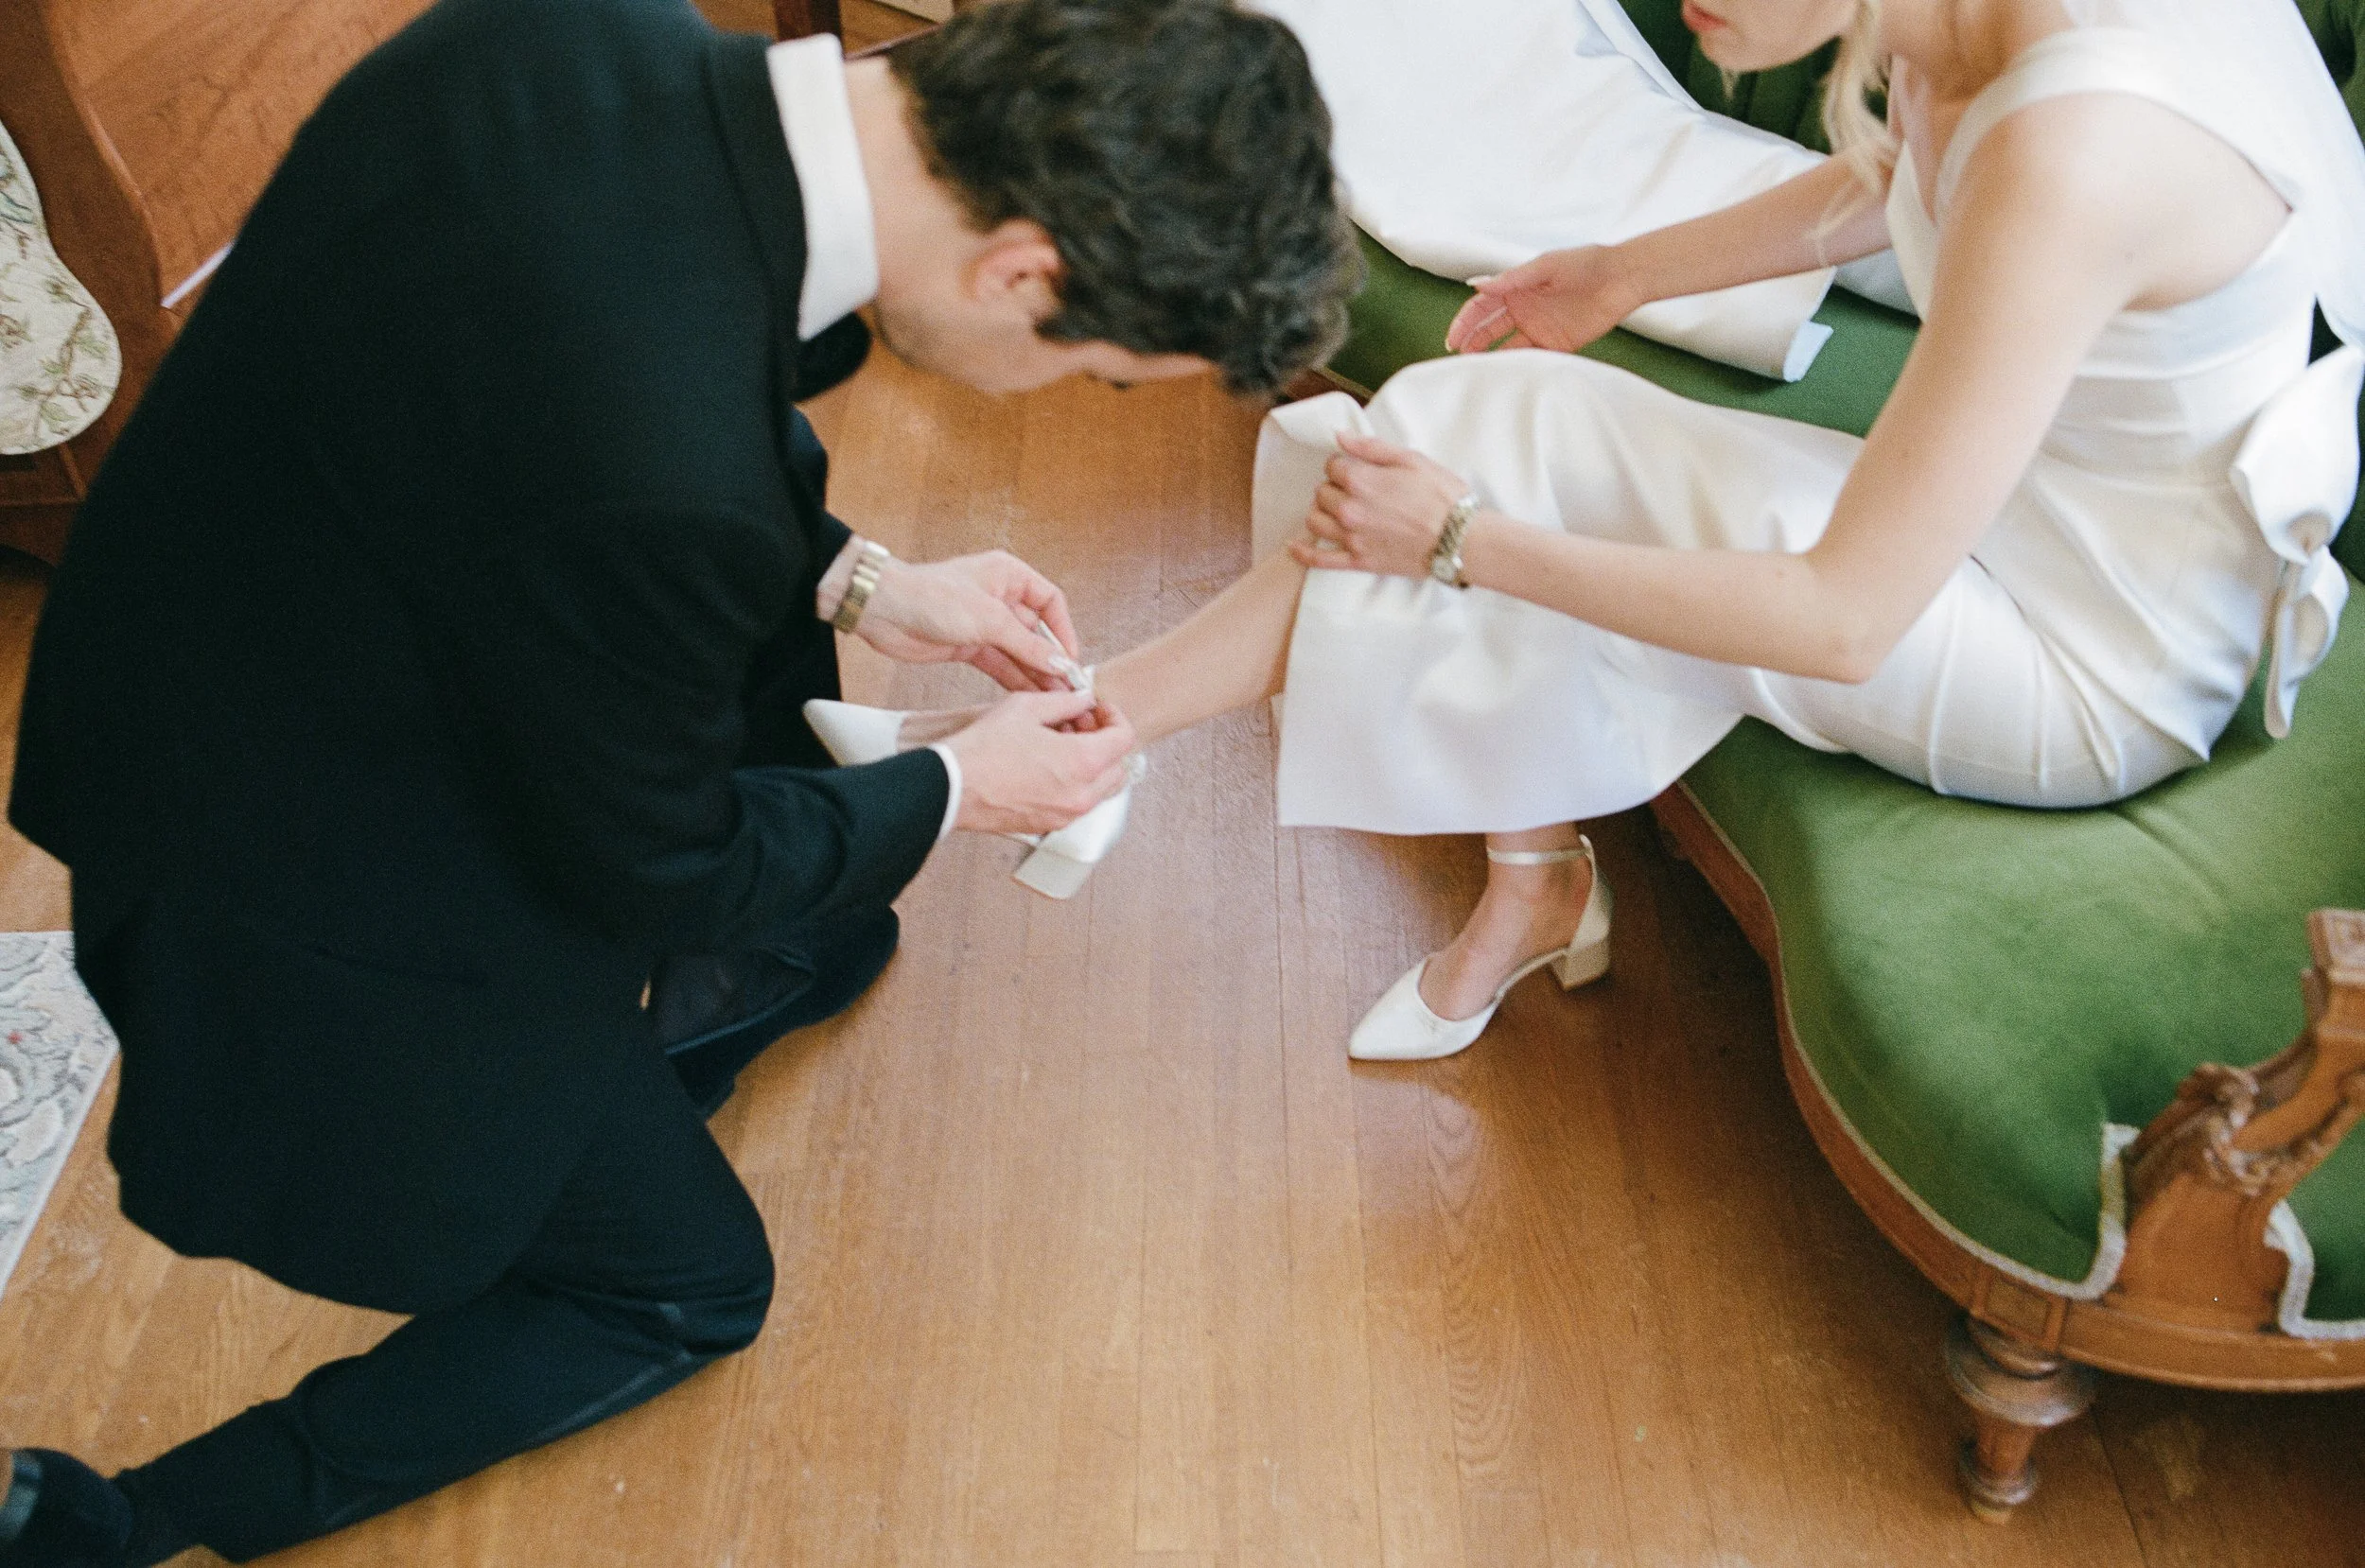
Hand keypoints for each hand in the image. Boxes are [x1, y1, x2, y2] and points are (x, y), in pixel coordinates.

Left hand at [853, 550, 1083, 691]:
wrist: (884, 611)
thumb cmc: (933, 597)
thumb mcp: (989, 620)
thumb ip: (1027, 645)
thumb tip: (1060, 664)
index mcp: (1009, 576)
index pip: (1050, 602)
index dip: (1063, 631)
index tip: (1071, 659)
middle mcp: (1000, 597)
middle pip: (1036, 631)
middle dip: (1051, 659)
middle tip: (1068, 688)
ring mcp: (984, 623)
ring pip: (1019, 651)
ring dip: (1035, 673)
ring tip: (1054, 698)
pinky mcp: (968, 645)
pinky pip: (1000, 663)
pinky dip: (1014, 678)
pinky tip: (1030, 696)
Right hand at [942, 689, 1139, 835]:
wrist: (952, 788)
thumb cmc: (983, 750)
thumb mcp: (1026, 708)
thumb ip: (1065, 702)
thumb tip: (1084, 699)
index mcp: (1084, 763)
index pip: (1125, 739)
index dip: (1115, 717)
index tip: (1098, 709)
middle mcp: (1082, 795)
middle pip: (1119, 767)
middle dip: (1106, 742)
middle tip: (1080, 724)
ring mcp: (1066, 815)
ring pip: (1100, 789)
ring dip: (1092, 764)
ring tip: (1061, 743)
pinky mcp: (1050, 825)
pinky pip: (1077, 803)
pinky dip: (1074, 783)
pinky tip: (1047, 765)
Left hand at [1288, 434, 1471, 580]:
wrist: (1459, 539)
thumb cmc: (1442, 496)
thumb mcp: (1411, 459)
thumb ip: (1371, 447)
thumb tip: (1340, 436)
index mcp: (1360, 480)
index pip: (1332, 466)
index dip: (1343, 464)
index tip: (1356, 468)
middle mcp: (1349, 509)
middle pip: (1321, 492)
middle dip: (1333, 487)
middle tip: (1354, 489)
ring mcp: (1351, 537)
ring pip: (1315, 520)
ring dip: (1320, 511)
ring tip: (1335, 509)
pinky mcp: (1358, 561)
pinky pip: (1320, 559)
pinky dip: (1303, 553)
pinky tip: (1294, 547)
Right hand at [1444, 245, 1640, 355]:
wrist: (1622, 278)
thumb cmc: (1585, 264)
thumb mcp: (1545, 266)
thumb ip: (1511, 279)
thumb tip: (1476, 285)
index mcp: (1516, 288)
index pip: (1481, 307)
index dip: (1465, 322)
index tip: (1453, 339)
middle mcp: (1523, 309)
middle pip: (1488, 330)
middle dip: (1471, 343)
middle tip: (1459, 359)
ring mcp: (1538, 328)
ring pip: (1506, 347)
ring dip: (1490, 358)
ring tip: (1477, 371)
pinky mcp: (1556, 344)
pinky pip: (1532, 358)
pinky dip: (1518, 366)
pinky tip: (1507, 375)